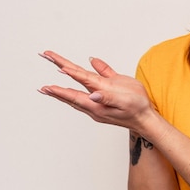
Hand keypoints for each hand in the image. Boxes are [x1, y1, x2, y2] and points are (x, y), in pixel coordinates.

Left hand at [38, 51, 156, 132]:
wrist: (146, 117)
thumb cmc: (138, 109)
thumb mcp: (125, 101)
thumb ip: (108, 97)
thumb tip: (92, 94)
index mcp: (96, 104)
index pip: (74, 94)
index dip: (61, 89)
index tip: (47, 86)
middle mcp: (93, 103)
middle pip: (70, 92)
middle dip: (54, 86)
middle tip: (44, 75)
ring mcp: (97, 100)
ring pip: (76, 91)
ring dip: (61, 86)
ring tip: (48, 84)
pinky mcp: (104, 95)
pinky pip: (89, 85)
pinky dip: (79, 79)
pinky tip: (77, 72)